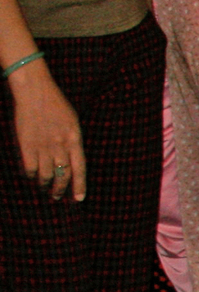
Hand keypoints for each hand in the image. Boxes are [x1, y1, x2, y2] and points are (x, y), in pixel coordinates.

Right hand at [9, 60, 82, 201]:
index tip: (79, 199)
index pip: (80, 169)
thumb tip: (73, 161)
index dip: (79, 185)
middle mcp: (60, 145)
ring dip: (46, 184)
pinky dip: (31, 174)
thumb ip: (73, 142)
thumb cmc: (56, 105)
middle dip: (60, 189)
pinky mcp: (26, 144)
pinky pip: (30, 167)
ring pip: (46, 174)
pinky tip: (32, 176)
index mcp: (74, 140)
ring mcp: (42, 145)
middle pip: (63, 174)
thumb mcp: (73, 123)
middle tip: (57, 196)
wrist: (35, 92)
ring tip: (45, 188)